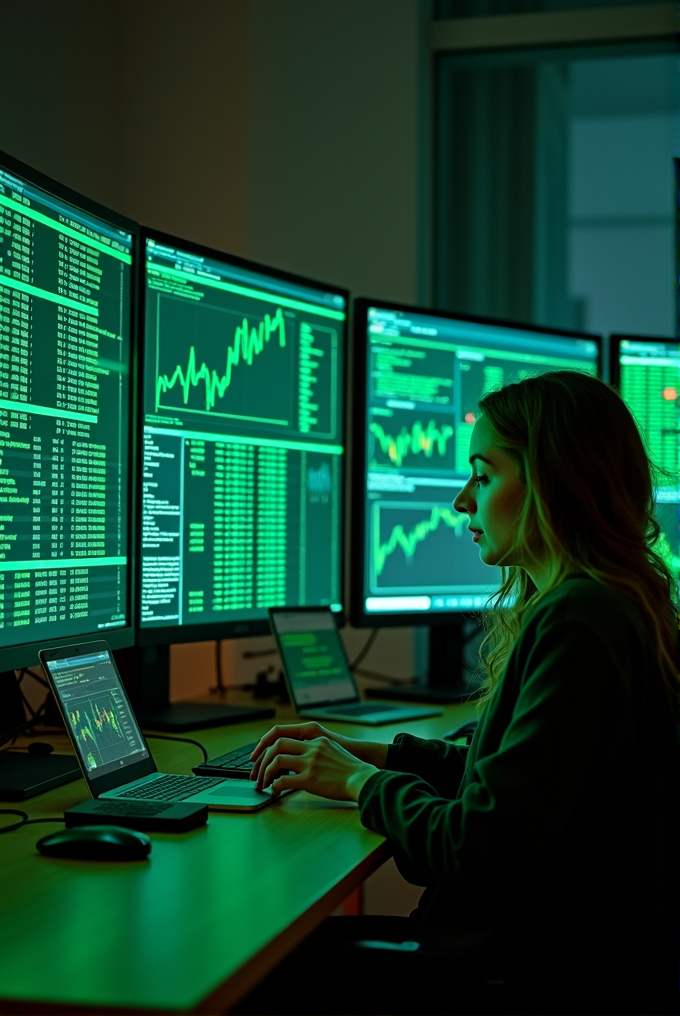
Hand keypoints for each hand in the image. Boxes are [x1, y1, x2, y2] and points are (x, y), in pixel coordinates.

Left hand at [252, 732, 378, 800]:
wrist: (363, 779)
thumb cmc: (349, 770)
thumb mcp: (332, 750)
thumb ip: (314, 750)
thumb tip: (297, 759)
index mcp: (315, 739)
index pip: (283, 734)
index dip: (266, 743)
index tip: (258, 755)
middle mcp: (311, 747)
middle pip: (276, 745)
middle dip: (261, 759)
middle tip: (255, 773)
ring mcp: (310, 762)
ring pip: (276, 761)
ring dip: (265, 773)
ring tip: (263, 784)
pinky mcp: (310, 779)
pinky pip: (283, 780)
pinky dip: (275, 786)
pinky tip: (275, 792)